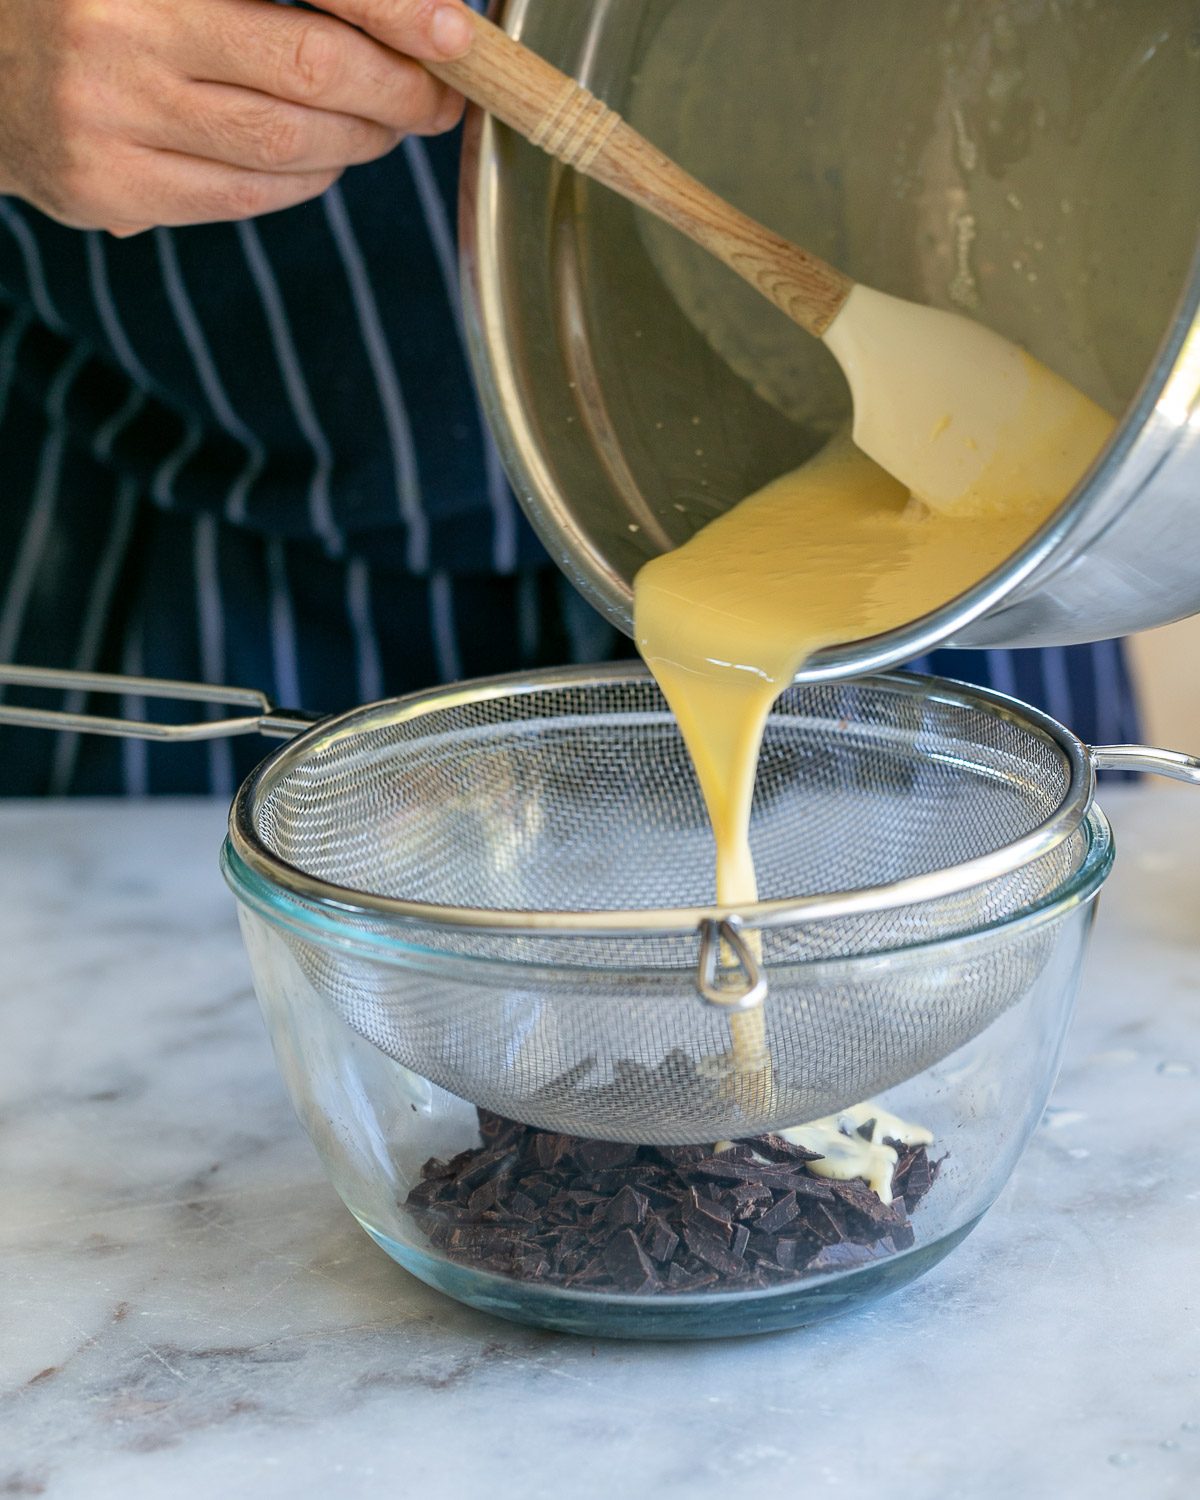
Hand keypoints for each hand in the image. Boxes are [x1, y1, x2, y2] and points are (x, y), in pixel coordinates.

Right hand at [0, 0, 476, 232]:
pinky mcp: (108, 188)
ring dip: (358, 142)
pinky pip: (246, 198)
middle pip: (308, 74)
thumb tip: (398, 13)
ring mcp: (108, 118)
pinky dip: (304, 182)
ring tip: (381, 124)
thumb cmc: (93, 0)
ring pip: (286, 150)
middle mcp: (119, 30)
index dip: (393, 12)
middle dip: (396, 92)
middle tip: (436, 96)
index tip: (455, 37)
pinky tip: (319, 158)